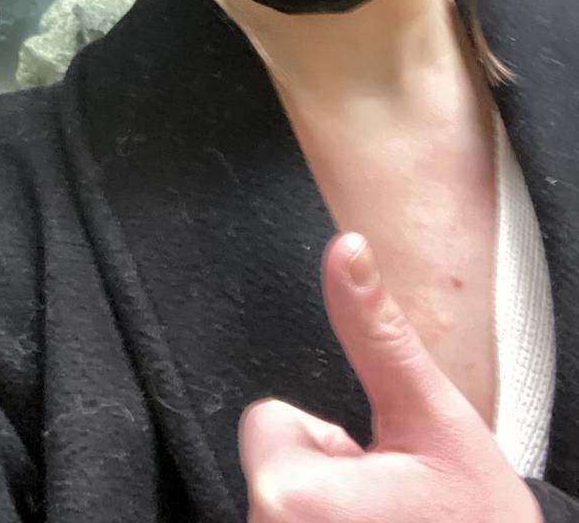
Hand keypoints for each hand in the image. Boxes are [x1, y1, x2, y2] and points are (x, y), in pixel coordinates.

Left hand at [238, 232, 541, 521]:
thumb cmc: (476, 514)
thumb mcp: (430, 413)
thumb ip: (378, 332)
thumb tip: (347, 250)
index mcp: (290, 495)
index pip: (269, 420)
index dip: (325, 436)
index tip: (374, 468)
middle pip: (277, 461)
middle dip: (328, 472)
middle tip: (387, 499)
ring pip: (290, 498)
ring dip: (331, 506)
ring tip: (389, 520)